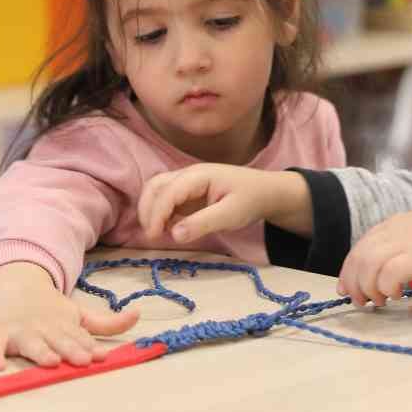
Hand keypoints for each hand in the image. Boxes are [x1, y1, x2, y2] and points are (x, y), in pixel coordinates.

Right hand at [0, 262, 138, 370]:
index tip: (101, 356)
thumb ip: (108, 323)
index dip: (89, 347)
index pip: (80, 338)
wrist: (16, 284)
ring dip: (41, 352)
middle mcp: (45, 328)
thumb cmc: (52, 310)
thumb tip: (139, 315)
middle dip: (71, 350)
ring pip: (31, 344)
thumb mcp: (80, 314)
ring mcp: (21, 330)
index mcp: (65, 325)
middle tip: (83, 360)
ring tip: (50, 361)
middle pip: (59, 340)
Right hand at [138, 165, 311, 241]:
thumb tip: (174, 235)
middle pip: (155, 186)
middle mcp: (188, 175)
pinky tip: (165, 229)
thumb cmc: (250, 200)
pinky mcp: (187, 193)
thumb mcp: (231, 215)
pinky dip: (159, 213)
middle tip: (151, 236)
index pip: (168, 192)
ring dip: (150, 210)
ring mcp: (186, 182)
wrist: (265, 192)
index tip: (153, 236)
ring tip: (156, 233)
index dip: (156, 214)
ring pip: (156, 191)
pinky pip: (165, 199)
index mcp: (198, 175)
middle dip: (147, 210)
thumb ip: (203, 223)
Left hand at [337, 211, 411, 306]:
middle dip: (354, 282)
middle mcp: (399, 228)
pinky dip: (386, 288)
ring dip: (368, 287)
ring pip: (369, 265)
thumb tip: (381, 273)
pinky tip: (397, 296)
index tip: (347, 288)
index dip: (350, 268)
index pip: (362, 244)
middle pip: (360, 255)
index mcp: (398, 222)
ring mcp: (409, 241)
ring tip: (379, 301)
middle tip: (361, 302)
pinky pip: (389, 274)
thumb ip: (401, 248)